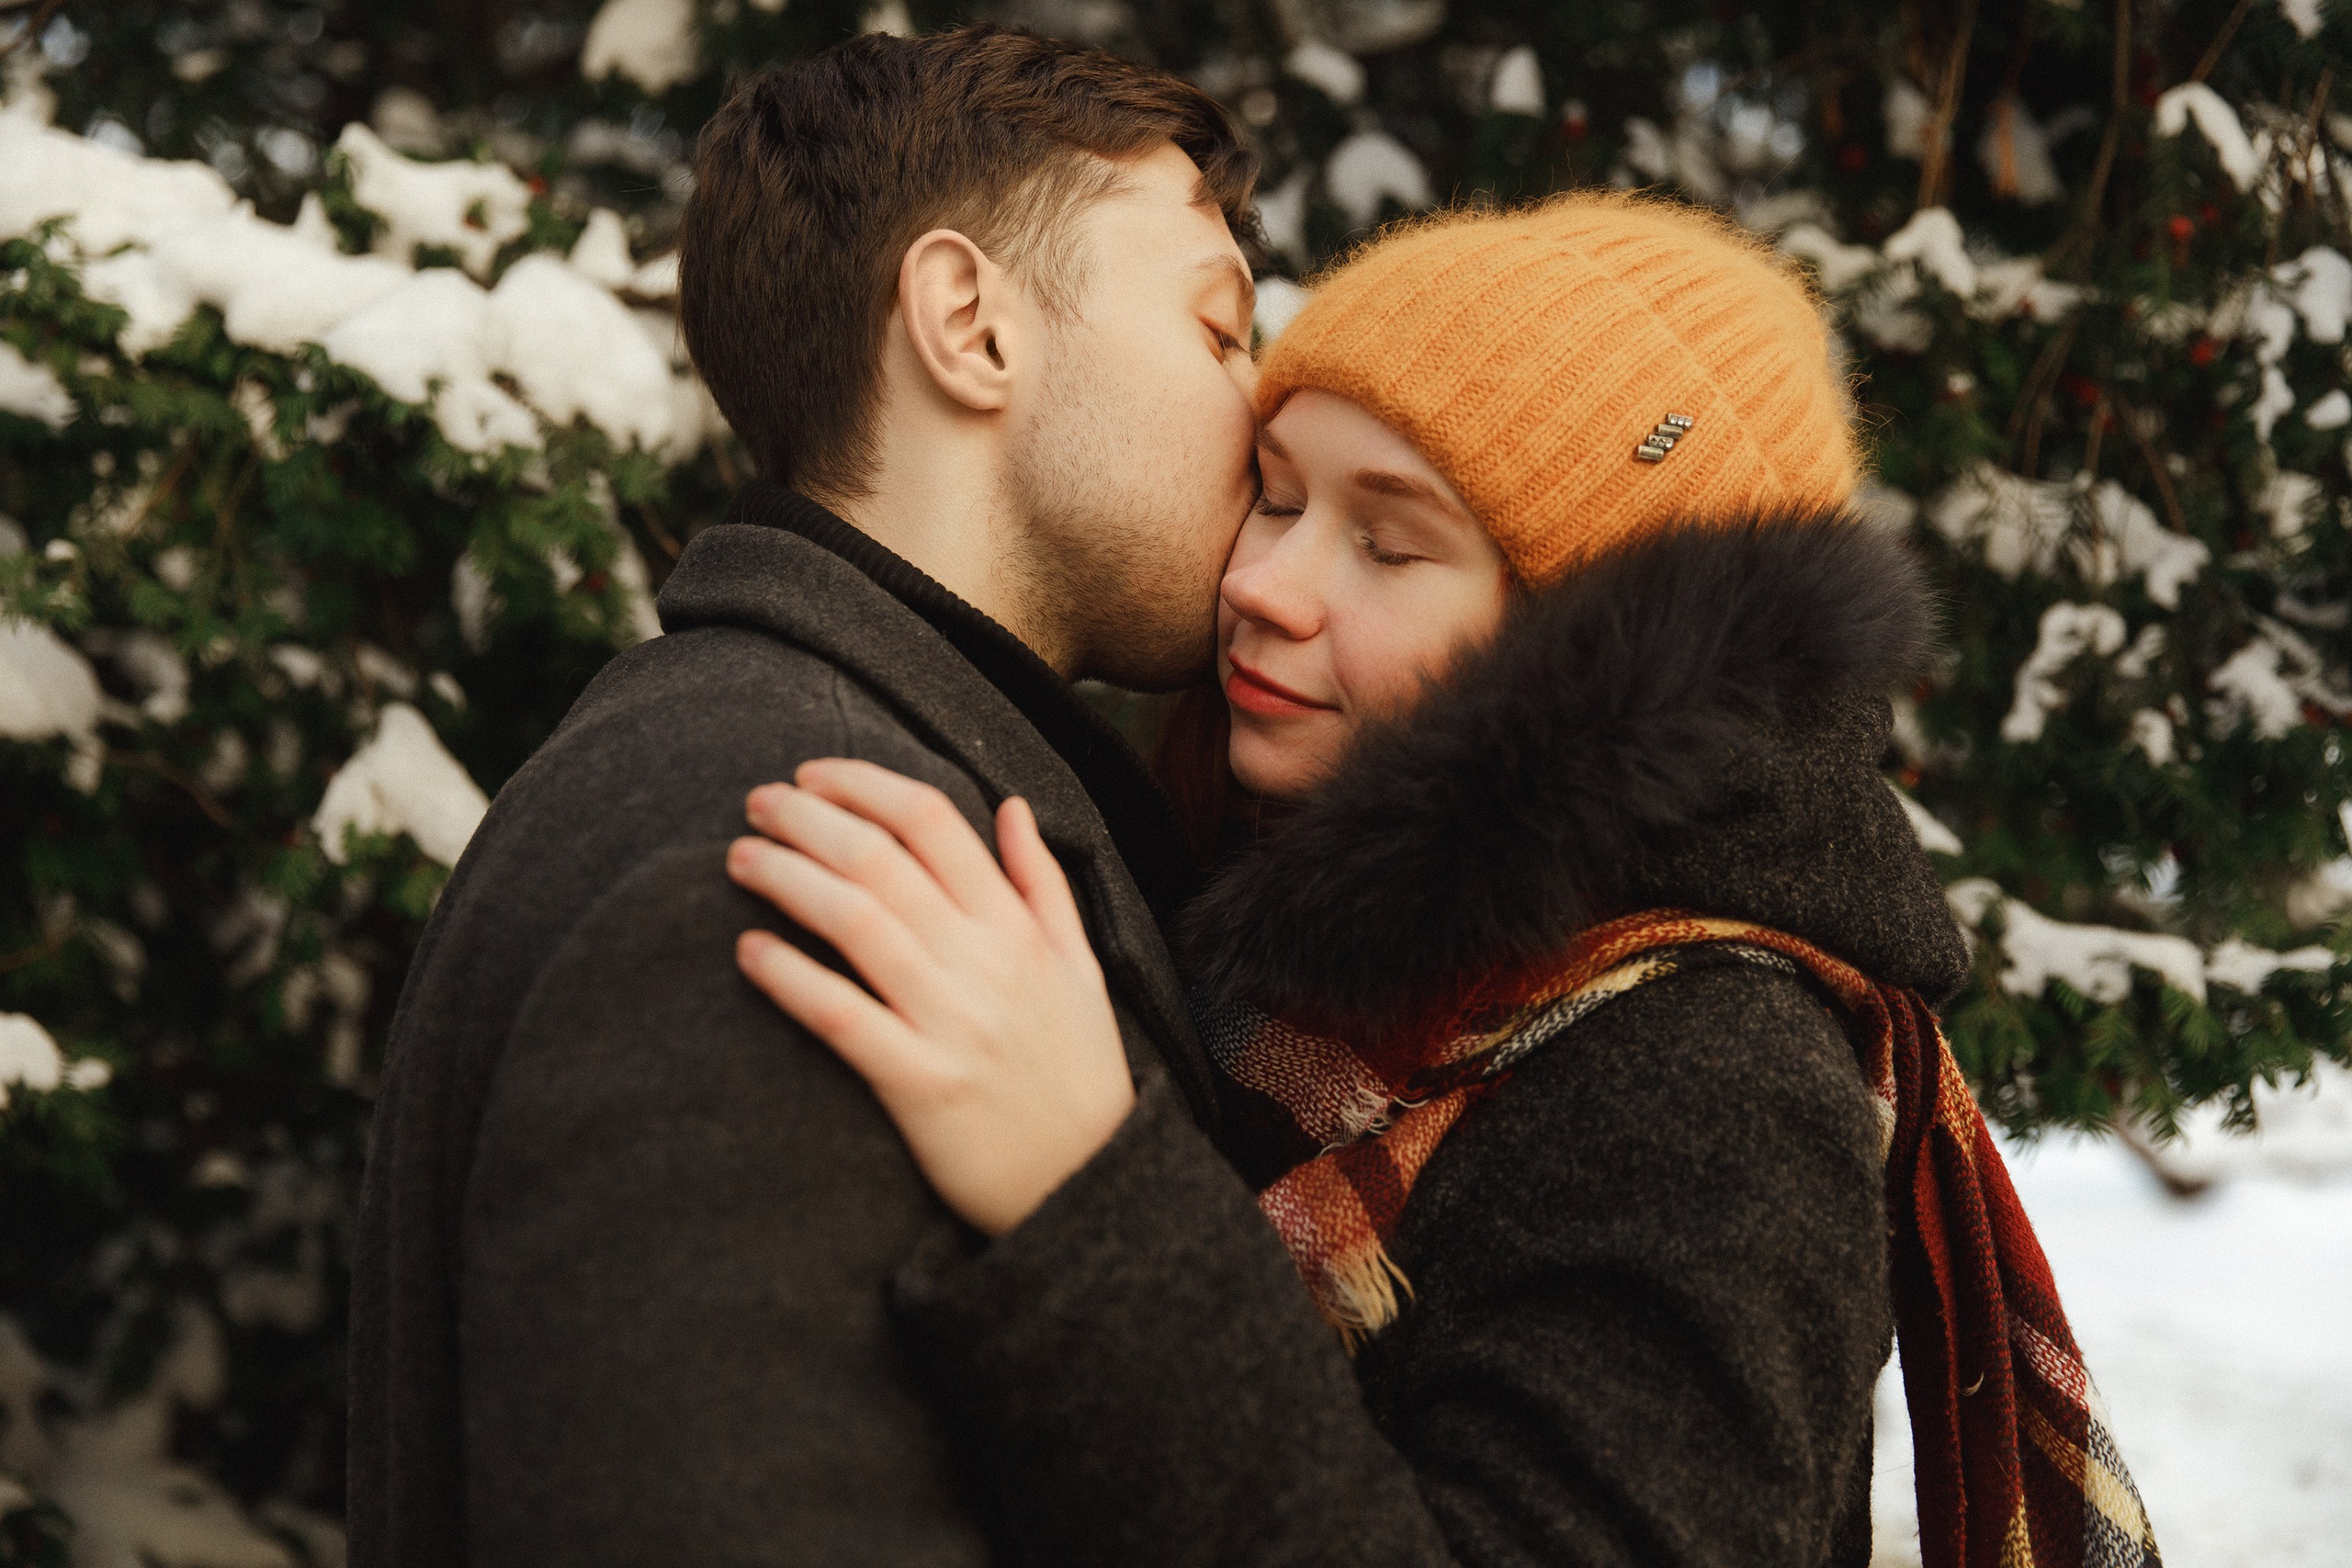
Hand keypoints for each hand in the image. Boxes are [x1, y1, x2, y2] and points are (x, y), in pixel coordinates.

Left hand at [725, 759, 1134, 1236]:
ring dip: (786, 878)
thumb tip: (1010, 804)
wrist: (1091, 1184)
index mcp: (1019, 928)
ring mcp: (952, 1023)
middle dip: (808, 817)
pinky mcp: (919, 1085)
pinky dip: (790, 977)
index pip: (933, 822)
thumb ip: (1043, 883)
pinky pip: (841, 1017)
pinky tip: (748, 951)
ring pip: (855, 922)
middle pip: (880, 859)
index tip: (813, 775)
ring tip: (741, 859)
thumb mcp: (1082, 969)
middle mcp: (985, 963)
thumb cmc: (1077, 1073)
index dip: (864, 784)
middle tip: (756, 803)